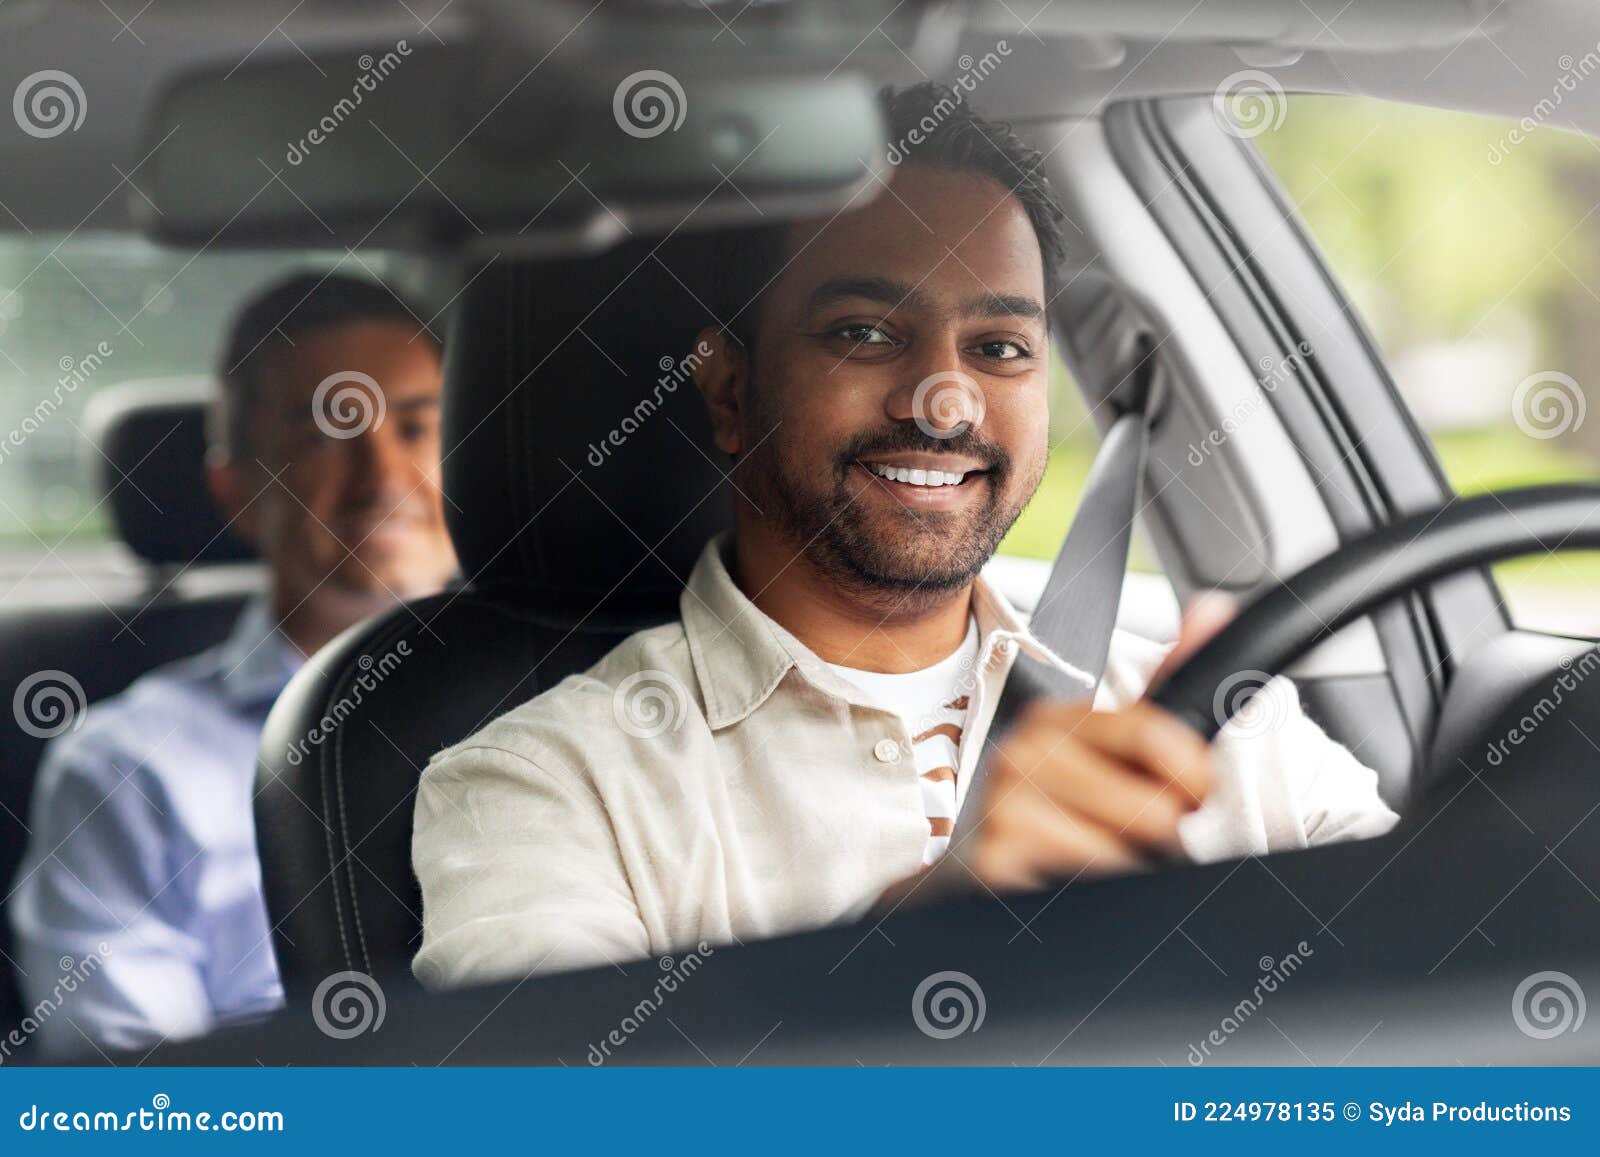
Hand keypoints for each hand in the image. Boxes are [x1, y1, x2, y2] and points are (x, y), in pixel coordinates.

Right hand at [968, 592, 1235, 890]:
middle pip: (1148, 804)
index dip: (1194, 776)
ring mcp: (1004, 805)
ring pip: (1120, 851)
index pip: (1153, 732)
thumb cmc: (1068, 813)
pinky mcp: (995, 859)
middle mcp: (1023, 753)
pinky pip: (1085, 881)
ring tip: (1107, 859)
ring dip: (1130, 866)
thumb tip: (1212, 609)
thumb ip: (1169, 683)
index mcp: (1057, 719)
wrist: (988, 874)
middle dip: (1165, 831)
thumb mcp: (1121, 746)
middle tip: (1147, 838)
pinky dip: (1098, 892)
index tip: (1197, 797)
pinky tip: (1077, 878)